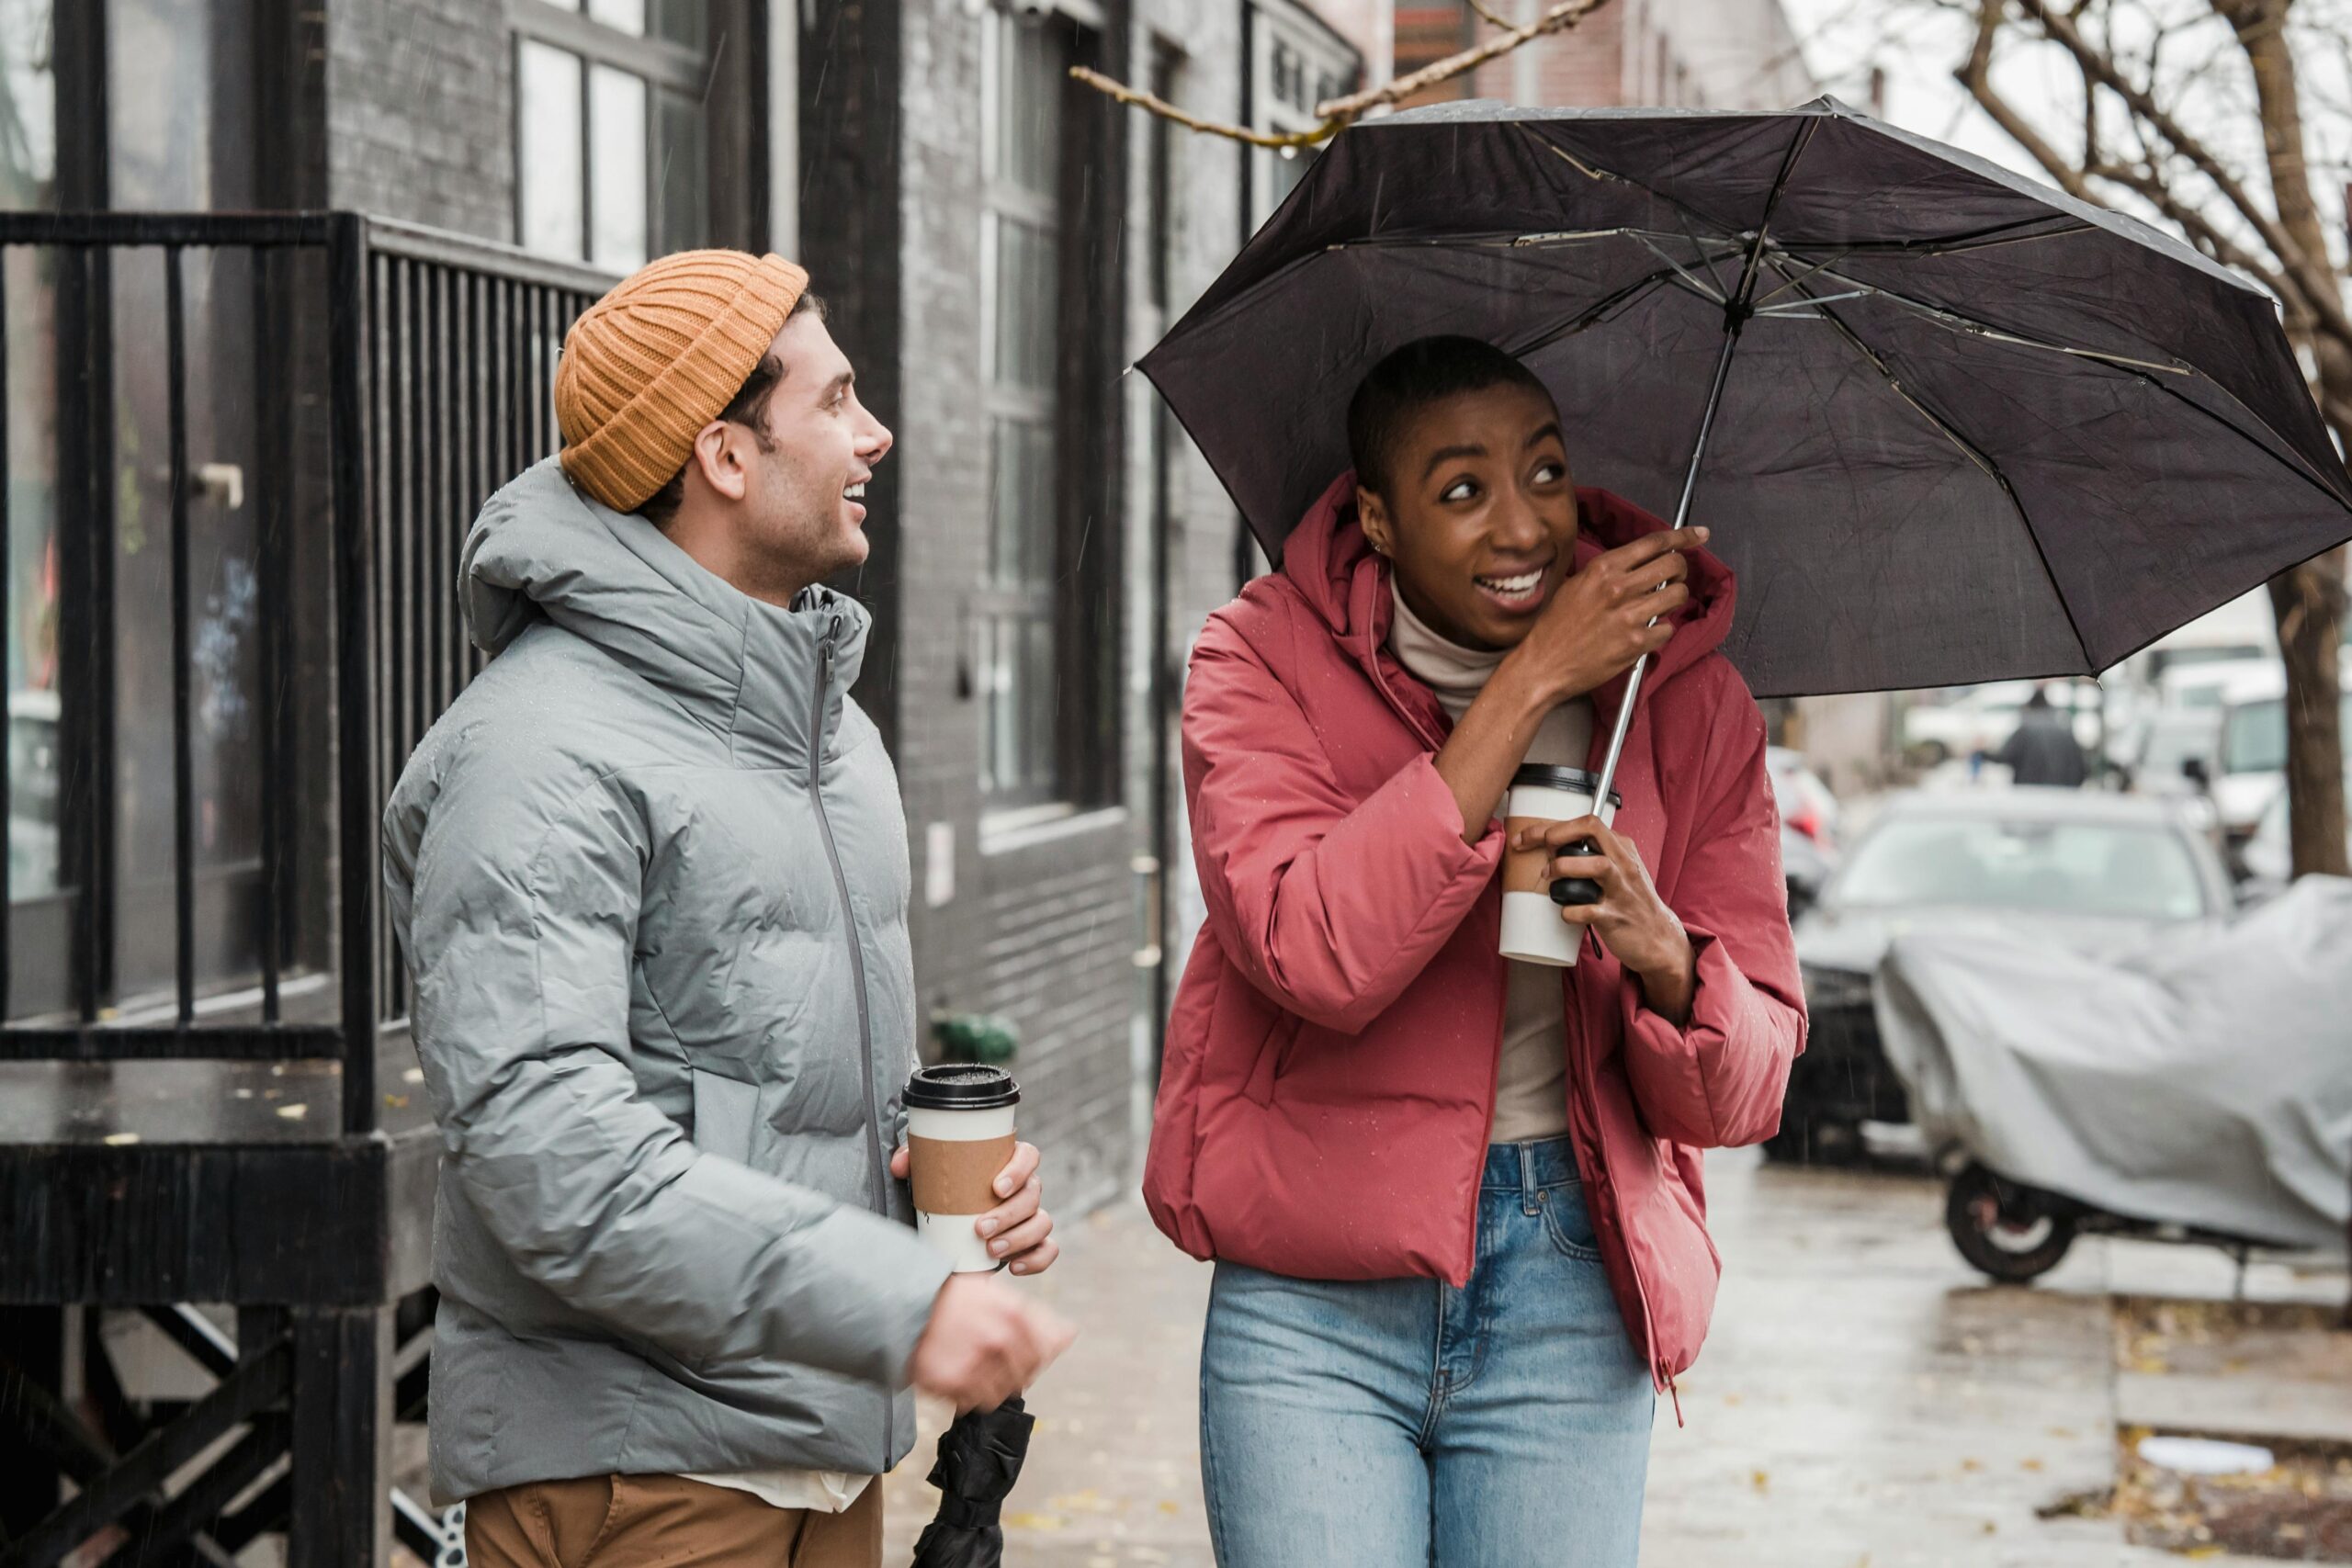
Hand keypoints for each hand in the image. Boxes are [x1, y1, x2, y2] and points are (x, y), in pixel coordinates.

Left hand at [890, 1140, 1059, 1275]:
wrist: (946, 1226)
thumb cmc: (944, 1190)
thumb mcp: (927, 1173)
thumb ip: (912, 1161)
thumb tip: (899, 1167)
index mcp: (1008, 1162)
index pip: (1028, 1156)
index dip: (1019, 1170)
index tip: (996, 1188)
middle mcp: (1025, 1188)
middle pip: (1033, 1195)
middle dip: (1008, 1215)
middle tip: (980, 1229)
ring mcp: (1031, 1216)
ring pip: (1043, 1223)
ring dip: (1019, 1238)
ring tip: (991, 1251)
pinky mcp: (1032, 1244)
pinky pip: (1047, 1250)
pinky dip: (1036, 1260)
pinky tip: (1014, 1267)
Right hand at [906, 1273, 1076, 1411]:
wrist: (904, 1305)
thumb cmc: (953, 1297)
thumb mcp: (997, 1294)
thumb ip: (1035, 1316)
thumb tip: (1070, 1334)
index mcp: (1015, 1316)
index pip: (1048, 1349)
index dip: (1040, 1353)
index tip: (1025, 1352)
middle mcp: (1000, 1341)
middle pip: (1027, 1372)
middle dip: (1017, 1369)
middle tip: (994, 1358)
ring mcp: (977, 1364)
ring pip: (1004, 1391)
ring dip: (995, 1382)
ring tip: (975, 1365)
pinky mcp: (953, 1384)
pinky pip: (977, 1402)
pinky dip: (973, 1394)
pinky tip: (962, 1375)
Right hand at [1502, 526, 1706, 704]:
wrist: (1544, 664)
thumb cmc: (1555, 627)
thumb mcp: (1575, 585)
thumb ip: (1608, 572)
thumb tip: (1639, 564)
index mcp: (1603, 568)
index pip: (1653, 543)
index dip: (1682, 536)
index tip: (1699, 535)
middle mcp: (1618, 587)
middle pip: (1673, 565)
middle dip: (1680, 571)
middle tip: (1673, 579)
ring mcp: (1629, 615)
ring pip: (1678, 595)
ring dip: (1674, 600)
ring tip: (1659, 607)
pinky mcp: (1636, 642)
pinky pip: (1668, 629)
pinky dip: (1662, 631)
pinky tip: (1645, 633)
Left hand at [1513, 815, 1695, 1023]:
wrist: (1657, 938)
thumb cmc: (1631, 901)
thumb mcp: (1619, 869)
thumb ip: (1593, 855)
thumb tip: (1550, 848)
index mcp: (1622, 848)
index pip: (1587, 822)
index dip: (1551, 826)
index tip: (1526, 838)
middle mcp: (1624, 864)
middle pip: (1591, 831)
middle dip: (1556, 835)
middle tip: (1542, 852)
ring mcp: (1622, 890)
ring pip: (1596, 865)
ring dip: (1564, 867)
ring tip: (1549, 877)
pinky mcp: (1615, 917)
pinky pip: (1587, 910)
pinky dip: (1569, 910)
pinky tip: (1566, 911)